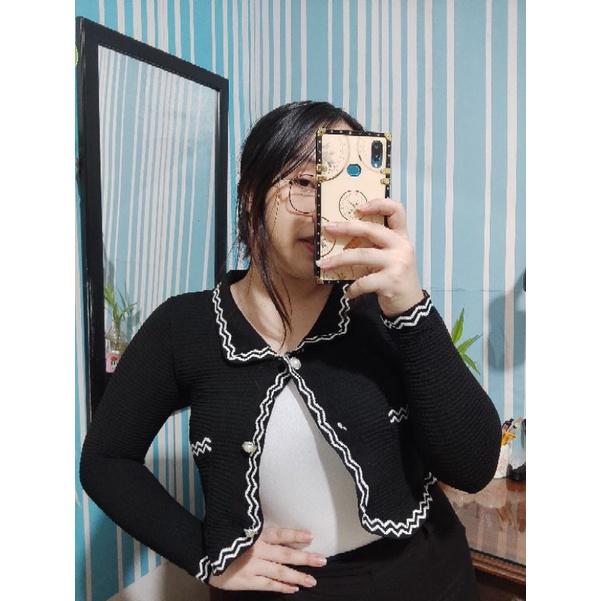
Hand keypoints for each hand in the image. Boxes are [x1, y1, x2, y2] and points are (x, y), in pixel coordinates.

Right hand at [208, 527, 326, 593]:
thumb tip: (275, 532)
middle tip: (322, 561)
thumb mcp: (240, 528)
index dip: (295, 535)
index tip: (310, 536)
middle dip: (305, 558)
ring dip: (298, 576)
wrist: (202, 553)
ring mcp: (253, 567)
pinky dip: (282, 588)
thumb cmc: (223, 538)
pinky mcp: (247, 581)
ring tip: (312, 580)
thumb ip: (256, 530)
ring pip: (280, 572)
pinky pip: (268, 586)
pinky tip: (293, 589)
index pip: (280, 534)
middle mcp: (257, 550)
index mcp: (255, 534)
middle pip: (285, 554)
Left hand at [317, 198, 423, 315]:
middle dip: (346, 228)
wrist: (410, 305)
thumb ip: (376, 245)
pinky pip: (364, 282)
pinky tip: (347, 292)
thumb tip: (343, 235)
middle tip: (328, 229)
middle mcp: (402, 246)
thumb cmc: (394, 277)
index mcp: (401, 236)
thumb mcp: (391, 256)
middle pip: (372, 230)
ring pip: (362, 255)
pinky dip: (352, 288)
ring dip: (339, 260)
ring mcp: (397, 263)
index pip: (397, 210)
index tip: (359, 207)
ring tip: (323, 264)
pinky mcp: (391, 281)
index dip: (379, 204)